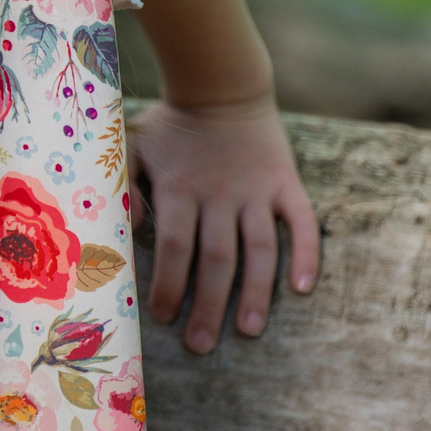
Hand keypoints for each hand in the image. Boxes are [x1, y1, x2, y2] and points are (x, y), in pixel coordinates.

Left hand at [130, 95, 318, 352]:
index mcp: (180, 188)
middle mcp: (220, 193)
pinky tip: (302, 288)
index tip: (164, 318)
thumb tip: (125, 233)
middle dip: (208, 305)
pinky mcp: (285, 183)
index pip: (176, 246)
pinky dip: (305, 254)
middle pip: (216, 258)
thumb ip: (127, 189)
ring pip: (258, 249)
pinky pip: (301, 222)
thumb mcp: (134, 147)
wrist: (220, 85)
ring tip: (249, 331)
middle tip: (201, 345)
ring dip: (255, 293)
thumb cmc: (171, 126)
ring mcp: (256, 189)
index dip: (170, 284)